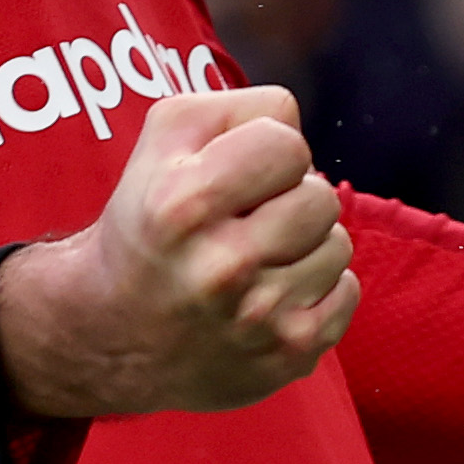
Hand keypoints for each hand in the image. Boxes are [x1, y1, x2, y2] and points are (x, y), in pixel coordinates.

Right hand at [0, 86, 360, 418]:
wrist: (116, 334)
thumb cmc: (149, 223)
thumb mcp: (161, 142)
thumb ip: (233, 108)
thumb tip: (297, 125)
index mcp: (182, 203)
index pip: (286, 141)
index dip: (267, 149)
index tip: (237, 174)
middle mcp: (222, 265)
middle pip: (321, 195)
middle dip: (290, 198)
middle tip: (247, 219)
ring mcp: (261, 317)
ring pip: (338, 244)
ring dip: (304, 244)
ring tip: (256, 259)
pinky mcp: (290, 354)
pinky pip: (347, 290)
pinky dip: (318, 287)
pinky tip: (271, 294)